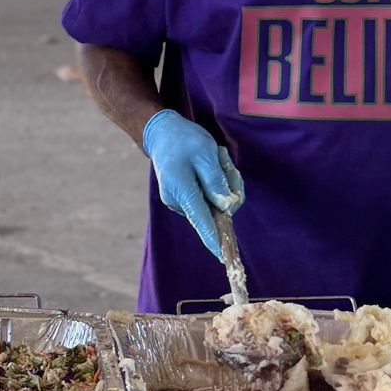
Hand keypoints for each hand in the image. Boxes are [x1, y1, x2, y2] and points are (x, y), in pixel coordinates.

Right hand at [141, 109, 243, 258]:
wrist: (162, 134)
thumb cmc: (185, 140)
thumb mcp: (205, 153)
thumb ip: (216, 181)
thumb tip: (227, 208)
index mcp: (181, 189)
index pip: (201, 219)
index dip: (214, 238)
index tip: (222, 256)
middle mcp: (177, 201)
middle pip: (215, 210)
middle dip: (228, 190)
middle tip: (225, 163)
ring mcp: (178, 202)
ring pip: (213, 205)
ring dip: (222, 186)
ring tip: (215, 161)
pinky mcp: (182, 200)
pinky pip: (207, 200)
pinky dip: (214, 187)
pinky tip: (209, 168)